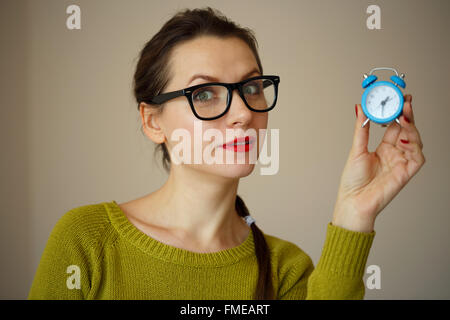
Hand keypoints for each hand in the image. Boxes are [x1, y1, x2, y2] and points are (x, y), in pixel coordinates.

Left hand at [332, 94, 424, 232]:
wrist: (353, 200)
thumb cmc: (352, 181)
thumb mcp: (356, 149)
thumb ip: (361, 128)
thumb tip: (359, 108)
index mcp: (383, 148)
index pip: (394, 125)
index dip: (397, 112)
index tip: (398, 98)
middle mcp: (394, 154)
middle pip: (406, 130)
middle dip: (407, 114)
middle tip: (405, 100)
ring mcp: (401, 162)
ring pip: (414, 140)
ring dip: (411, 126)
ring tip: (404, 114)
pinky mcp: (406, 172)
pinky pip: (417, 156)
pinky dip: (413, 145)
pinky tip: (404, 136)